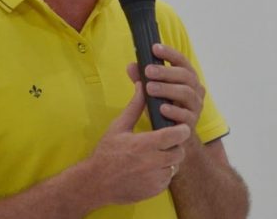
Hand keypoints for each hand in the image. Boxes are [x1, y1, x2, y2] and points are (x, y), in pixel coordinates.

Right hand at [86, 81, 189, 205]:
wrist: (95, 182)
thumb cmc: (106, 152)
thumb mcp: (118, 126)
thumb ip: (134, 107)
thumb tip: (142, 86)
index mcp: (144, 144)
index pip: (175, 136)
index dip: (181, 130)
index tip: (180, 127)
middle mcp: (152, 163)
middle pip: (179, 152)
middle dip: (176, 145)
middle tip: (166, 141)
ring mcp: (154, 179)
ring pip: (174, 166)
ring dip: (169, 160)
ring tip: (156, 154)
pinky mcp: (154, 191)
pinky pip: (167, 179)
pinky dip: (163, 173)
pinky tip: (149, 167)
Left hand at [128, 44, 205, 133]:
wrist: (176, 136)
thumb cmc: (164, 107)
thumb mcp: (152, 91)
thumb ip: (142, 79)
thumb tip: (131, 66)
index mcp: (187, 77)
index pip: (181, 61)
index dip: (169, 53)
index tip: (154, 48)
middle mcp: (195, 89)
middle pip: (185, 75)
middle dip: (166, 71)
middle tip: (148, 70)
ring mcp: (196, 106)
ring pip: (186, 93)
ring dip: (167, 89)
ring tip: (150, 88)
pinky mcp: (192, 122)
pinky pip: (186, 115)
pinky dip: (174, 111)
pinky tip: (161, 108)